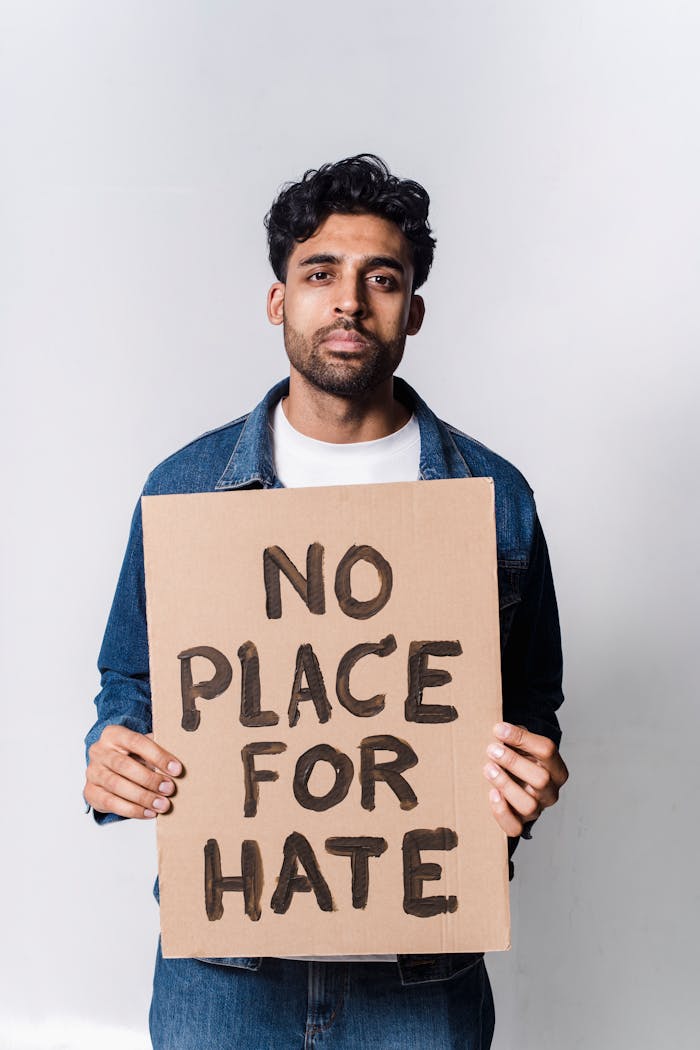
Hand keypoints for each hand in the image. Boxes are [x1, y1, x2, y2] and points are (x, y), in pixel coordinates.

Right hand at [84, 726, 182, 819]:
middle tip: (169, 789)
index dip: (158, 755)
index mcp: (113, 734)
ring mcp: (92, 772)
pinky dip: (132, 810)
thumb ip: (157, 749)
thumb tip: (181, 758)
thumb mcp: (143, 746)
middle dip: (150, 779)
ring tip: (162, 804)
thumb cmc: (131, 755)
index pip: (137, 742)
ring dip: (143, 797)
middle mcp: (99, 751)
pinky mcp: (91, 792)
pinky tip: (148, 812)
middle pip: (124, 765)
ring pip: (117, 785)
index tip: (177, 769)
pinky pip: (111, 803)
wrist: (107, 766)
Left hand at [483, 722, 567, 836]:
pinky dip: (502, 812)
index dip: (522, 738)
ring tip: (488, 769)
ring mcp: (537, 809)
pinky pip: (515, 827)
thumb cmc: (518, 761)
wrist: (514, 783)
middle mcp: (551, 791)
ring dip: (506, 785)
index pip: (547, 750)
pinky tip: (492, 794)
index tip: (498, 729)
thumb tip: (499, 730)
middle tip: (492, 750)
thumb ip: (515, 737)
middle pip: (541, 779)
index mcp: (556, 769)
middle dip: (513, 762)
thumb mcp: (521, 746)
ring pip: (528, 804)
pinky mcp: (521, 823)